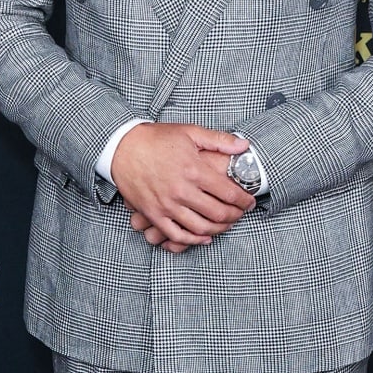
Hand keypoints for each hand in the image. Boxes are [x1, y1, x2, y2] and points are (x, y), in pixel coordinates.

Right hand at [112, 124, 253, 250]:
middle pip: (218, 213)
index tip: (249, 202)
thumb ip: (219, 141)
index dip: (244, 201)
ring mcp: (166, 205)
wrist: (122, 146)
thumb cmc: (156, 138)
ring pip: (201, 227)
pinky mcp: (153, 214)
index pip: (229, 193)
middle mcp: (182, 190)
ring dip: (218, 229)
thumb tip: (244, 146)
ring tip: (225, 225)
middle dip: (235, 216)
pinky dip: (193, 240)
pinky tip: (203, 237)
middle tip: (240, 214)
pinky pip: (176, 235)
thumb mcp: (189, 132)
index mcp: (194, 170)